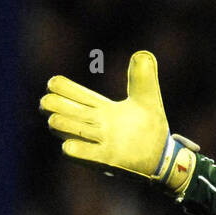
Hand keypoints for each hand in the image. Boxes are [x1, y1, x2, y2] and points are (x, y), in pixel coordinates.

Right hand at [39, 51, 197, 195]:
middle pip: (57, 107)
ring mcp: (96, 141)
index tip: (57, 85)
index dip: (59, 86)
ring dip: (62, 122)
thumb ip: (143, 78)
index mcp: (98, 106)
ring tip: (68, 123)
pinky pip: (79, 152)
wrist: (163, 158)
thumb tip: (142, 55)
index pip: (66, 90)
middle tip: (57, 104)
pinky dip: (73, 148)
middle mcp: (92, 123)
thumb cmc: (150, 128)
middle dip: (53, 103)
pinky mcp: (104, 159)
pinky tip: (69, 146)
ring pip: (62, 125)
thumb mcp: (148, 99)